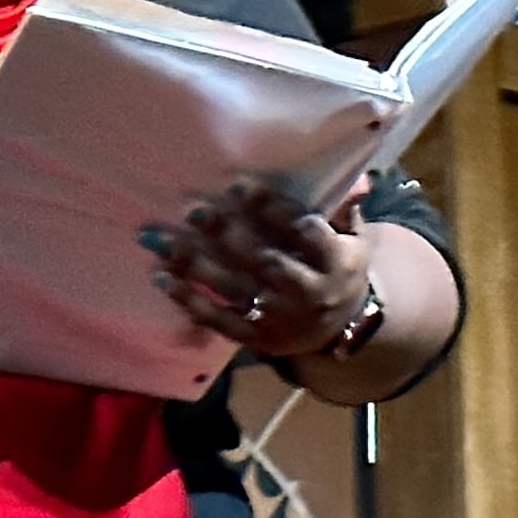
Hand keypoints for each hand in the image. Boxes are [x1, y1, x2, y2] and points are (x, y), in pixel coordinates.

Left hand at [145, 183, 373, 357]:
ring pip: (236, 290)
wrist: (341, 329)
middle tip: (194, 210)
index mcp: (337, 263)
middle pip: (265, 261)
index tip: (236, 186)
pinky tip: (162, 277)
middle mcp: (309, 293)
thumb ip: (345, 208)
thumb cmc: (337, 268)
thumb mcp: (353, 239)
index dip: (271, 208)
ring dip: (196, 264)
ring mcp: (281, 319)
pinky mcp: (256, 339)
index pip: (305, 231)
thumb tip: (356, 178)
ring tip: (163, 240)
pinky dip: (189, 300)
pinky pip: (218, 320)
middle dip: (228, 234)